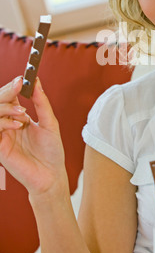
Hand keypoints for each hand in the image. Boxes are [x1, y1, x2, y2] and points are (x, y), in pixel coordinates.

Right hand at [0, 76, 66, 197]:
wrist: (51, 175)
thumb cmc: (52, 151)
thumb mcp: (50, 123)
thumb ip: (42, 103)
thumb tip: (36, 82)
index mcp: (20, 117)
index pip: (10, 98)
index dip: (13, 87)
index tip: (22, 78)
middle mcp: (9, 124)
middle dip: (7, 92)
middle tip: (18, 85)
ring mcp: (3, 135)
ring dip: (6, 108)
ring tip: (23, 113)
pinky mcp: (0, 147)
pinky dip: (3, 123)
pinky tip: (18, 125)